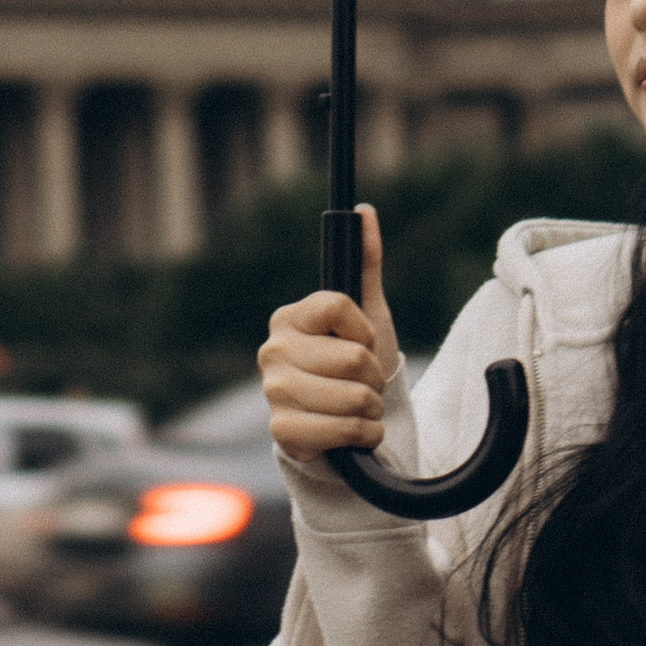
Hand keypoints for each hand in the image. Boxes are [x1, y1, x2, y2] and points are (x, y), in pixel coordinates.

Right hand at [259, 203, 401, 461]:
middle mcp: (273, 351)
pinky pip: (345, 431)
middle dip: (373, 375)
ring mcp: (274, 393)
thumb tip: (364, 210)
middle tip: (363, 382)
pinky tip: (354, 433)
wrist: (344, 423)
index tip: (363, 340)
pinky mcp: (283, 432)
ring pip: (354, 397)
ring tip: (359, 407)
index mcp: (289, 318)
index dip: (363, 328)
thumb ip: (365, 261)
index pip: (337, 306)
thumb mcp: (367, 313)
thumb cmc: (354, 364)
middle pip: (353, 358)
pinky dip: (364, 435)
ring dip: (371, 408)